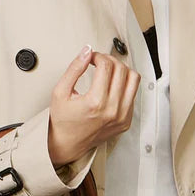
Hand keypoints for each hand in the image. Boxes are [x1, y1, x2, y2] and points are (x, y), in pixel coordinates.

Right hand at [47, 45, 140, 166]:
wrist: (68, 144)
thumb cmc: (63, 121)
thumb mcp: (60, 92)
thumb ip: (74, 69)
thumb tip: (87, 51)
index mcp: (95, 102)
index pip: (106, 66)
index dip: (98, 56)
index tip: (91, 58)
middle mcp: (112, 110)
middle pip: (122, 69)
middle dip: (109, 60)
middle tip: (99, 62)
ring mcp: (122, 117)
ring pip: (134, 79)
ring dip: (121, 70)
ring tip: (109, 71)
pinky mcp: (126, 121)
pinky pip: (133, 94)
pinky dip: (124, 85)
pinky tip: (112, 85)